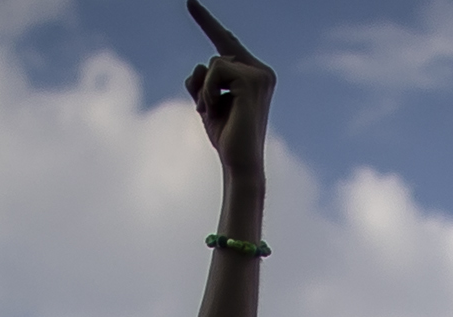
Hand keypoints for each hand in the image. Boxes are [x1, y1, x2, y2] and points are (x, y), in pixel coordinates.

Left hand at [184, 3, 273, 168]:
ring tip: (213, 113)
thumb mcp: (207, 104)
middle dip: (203, 80)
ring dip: (205, 89)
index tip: (190, 0)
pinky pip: (216, 69)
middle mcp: (262, 71)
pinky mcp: (252, 80)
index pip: (227, 42)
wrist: (240, 164)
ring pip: (214, 61)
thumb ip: (202, 81)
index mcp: (255, 75)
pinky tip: (216, 109)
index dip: (207, 22)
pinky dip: (209, 90)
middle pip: (219, 47)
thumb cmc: (226, 137)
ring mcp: (260, 75)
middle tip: (204, 107)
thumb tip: (200, 65)